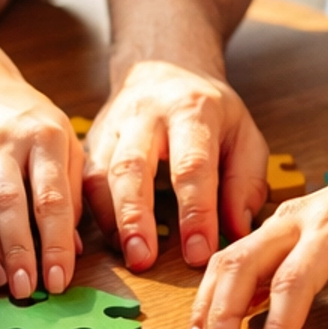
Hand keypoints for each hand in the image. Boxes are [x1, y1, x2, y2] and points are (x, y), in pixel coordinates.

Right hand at [0, 77, 82, 297]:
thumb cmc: (33, 124)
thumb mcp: (66, 144)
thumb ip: (73, 194)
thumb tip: (73, 250)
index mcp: (47, 136)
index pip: (52, 197)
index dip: (55, 242)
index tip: (59, 279)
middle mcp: (8, 142)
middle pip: (10, 203)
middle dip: (19, 251)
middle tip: (27, 290)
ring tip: (3, 282)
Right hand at [83, 60, 268, 272]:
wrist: (164, 69)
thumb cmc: (209, 112)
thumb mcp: (244, 135)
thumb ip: (245, 183)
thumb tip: (236, 232)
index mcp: (191, 109)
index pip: (192, 165)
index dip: (195, 212)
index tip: (199, 252)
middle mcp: (145, 114)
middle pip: (132, 165)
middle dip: (136, 216)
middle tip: (143, 259)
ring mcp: (112, 127)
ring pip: (100, 174)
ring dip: (110, 220)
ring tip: (125, 255)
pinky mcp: (90, 142)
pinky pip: (82, 181)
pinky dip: (92, 214)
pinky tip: (108, 241)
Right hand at [188, 140, 327, 328]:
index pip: (295, 279)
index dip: (279, 326)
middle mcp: (295, 220)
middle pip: (243, 264)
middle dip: (223, 315)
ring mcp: (275, 223)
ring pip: (227, 260)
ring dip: (208, 304)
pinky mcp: (265, 231)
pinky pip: (231, 260)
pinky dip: (214, 293)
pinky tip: (209, 326)